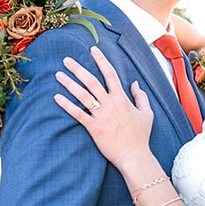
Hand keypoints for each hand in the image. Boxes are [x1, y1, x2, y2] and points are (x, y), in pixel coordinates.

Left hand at [54, 46, 153, 168]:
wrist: (134, 156)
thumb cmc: (141, 136)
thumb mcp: (147, 113)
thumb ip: (141, 96)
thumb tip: (134, 83)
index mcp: (122, 99)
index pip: (111, 74)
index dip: (101, 60)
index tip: (93, 50)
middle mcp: (110, 104)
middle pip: (92, 81)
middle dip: (78, 68)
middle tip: (66, 59)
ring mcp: (101, 115)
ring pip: (82, 95)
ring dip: (69, 83)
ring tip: (58, 75)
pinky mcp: (93, 128)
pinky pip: (78, 114)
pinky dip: (67, 105)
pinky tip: (57, 97)